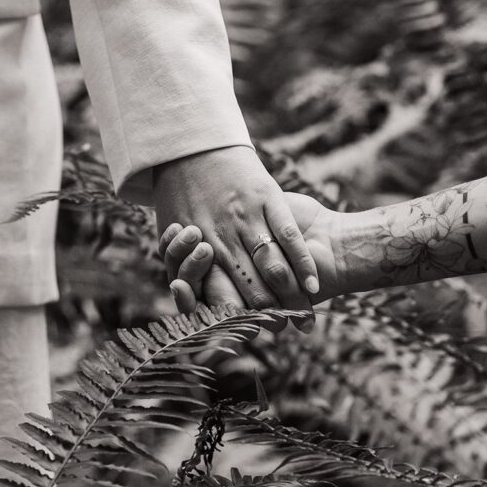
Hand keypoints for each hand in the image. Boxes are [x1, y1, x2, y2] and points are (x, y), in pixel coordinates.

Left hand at [153, 147, 319, 320]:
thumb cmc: (178, 195)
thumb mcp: (173, 234)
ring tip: (304, 319)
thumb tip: (189, 298)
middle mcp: (223, 239)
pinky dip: (303, 264)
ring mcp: (247, 218)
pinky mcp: (267, 197)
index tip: (257, 339)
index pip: (225, 300)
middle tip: (290, 336)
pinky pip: (288, 235)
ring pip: (273, 267)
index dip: (243, 324)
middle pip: (253, 290)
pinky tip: (313, 286)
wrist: (188, 146)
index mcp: (200, 252)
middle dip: (272, 318)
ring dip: (292, 299)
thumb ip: (182, 266)